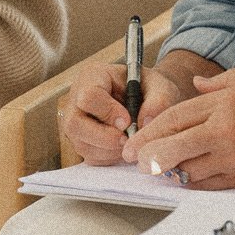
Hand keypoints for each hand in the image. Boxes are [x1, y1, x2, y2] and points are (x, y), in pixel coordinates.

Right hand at [60, 58, 182, 164]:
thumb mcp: (159, 85)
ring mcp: (75, 124)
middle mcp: (76, 101)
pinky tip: (123, 147)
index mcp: (92, 77)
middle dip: (104, 137)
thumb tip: (144, 124)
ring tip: (130, 142)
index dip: (108, 112)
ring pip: (81, 144)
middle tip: (127, 140)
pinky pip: (89, 156)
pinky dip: (109, 157)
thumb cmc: (148, 88)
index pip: (89, 96)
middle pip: (75, 124)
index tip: (127, 121)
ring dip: (109, 150)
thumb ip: (158, 101)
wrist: (145, 98)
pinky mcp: (81, 142)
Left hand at [123, 60, 234, 189]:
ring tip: (162, 166)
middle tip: (135, 161)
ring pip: (185, 170)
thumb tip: (196, 84)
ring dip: (170, 170)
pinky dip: (191, 182)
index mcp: (227, 104)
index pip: (174, 118)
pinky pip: (205, 185)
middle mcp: (226, 132)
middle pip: (171, 148)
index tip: (133, 142)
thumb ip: (224, 81)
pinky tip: (186, 175)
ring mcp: (234, 158)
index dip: (148, 132)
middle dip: (146, 156)